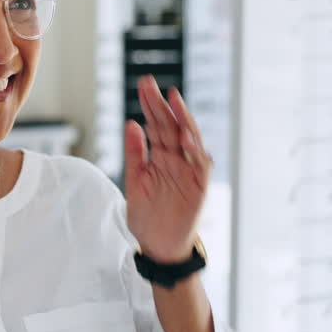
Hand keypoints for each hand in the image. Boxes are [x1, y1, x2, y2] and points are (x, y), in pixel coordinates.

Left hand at [124, 75, 212, 263]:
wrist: (158, 247)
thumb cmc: (147, 217)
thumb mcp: (134, 181)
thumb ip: (135, 153)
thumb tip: (132, 123)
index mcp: (161, 157)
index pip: (157, 125)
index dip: (151, 106)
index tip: (144, 85)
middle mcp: (177, 160)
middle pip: (171, 127)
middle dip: (162, 105)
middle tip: (151, 84)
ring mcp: (189, 172)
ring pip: (188, 140)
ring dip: (182, 120)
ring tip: (173, 100)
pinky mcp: (198, 187)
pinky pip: (199, 165)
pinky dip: (194, 150)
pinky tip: (185, 135)